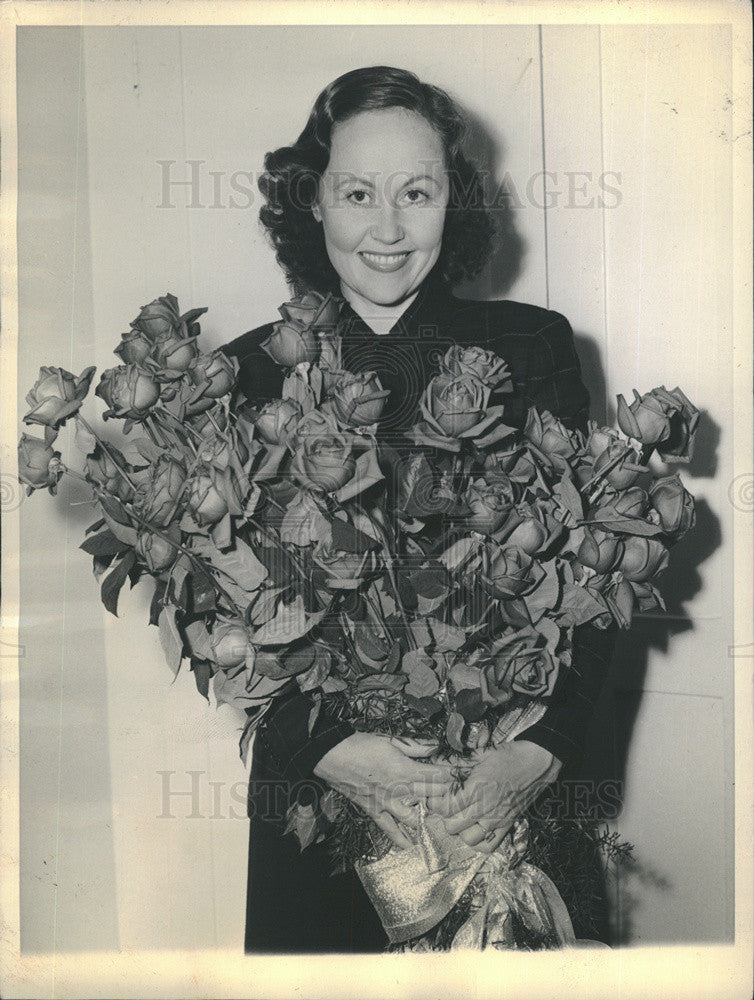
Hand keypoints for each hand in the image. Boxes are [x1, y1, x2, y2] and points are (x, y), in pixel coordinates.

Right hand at [313, 732, 453, 849]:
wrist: (333, 755)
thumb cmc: (361, 744)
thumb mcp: (390, 740)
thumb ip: (415, 746)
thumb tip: (435, 747)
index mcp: (405, 770)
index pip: (436, 777)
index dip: (450, 777)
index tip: (460, 778)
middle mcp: (399, 790)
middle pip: (430, 797)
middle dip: (445, 797)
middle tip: (456, 799)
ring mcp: (386, 803)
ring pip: (414, 817)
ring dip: (426, 817)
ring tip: (438, 818)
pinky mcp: (373, 810)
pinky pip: (388, 829)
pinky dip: (399, 838)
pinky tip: (410, 846)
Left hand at [426, 740, 561, 854]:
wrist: (536, 763)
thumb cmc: (506, 756)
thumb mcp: (479, 754)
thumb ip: (457, 763)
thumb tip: (434, 764)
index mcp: (476, 789)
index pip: (445, 807)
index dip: (435, 803)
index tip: (434, 797)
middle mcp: (485, 808)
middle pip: (452, 826)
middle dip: (445, 816)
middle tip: (448, 806)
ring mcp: (497, 820)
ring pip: (469, 839)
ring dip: (462, 830)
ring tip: (462, 817)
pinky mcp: (508, 825)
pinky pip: (489, 846)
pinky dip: (480, 842)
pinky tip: (477, 829)